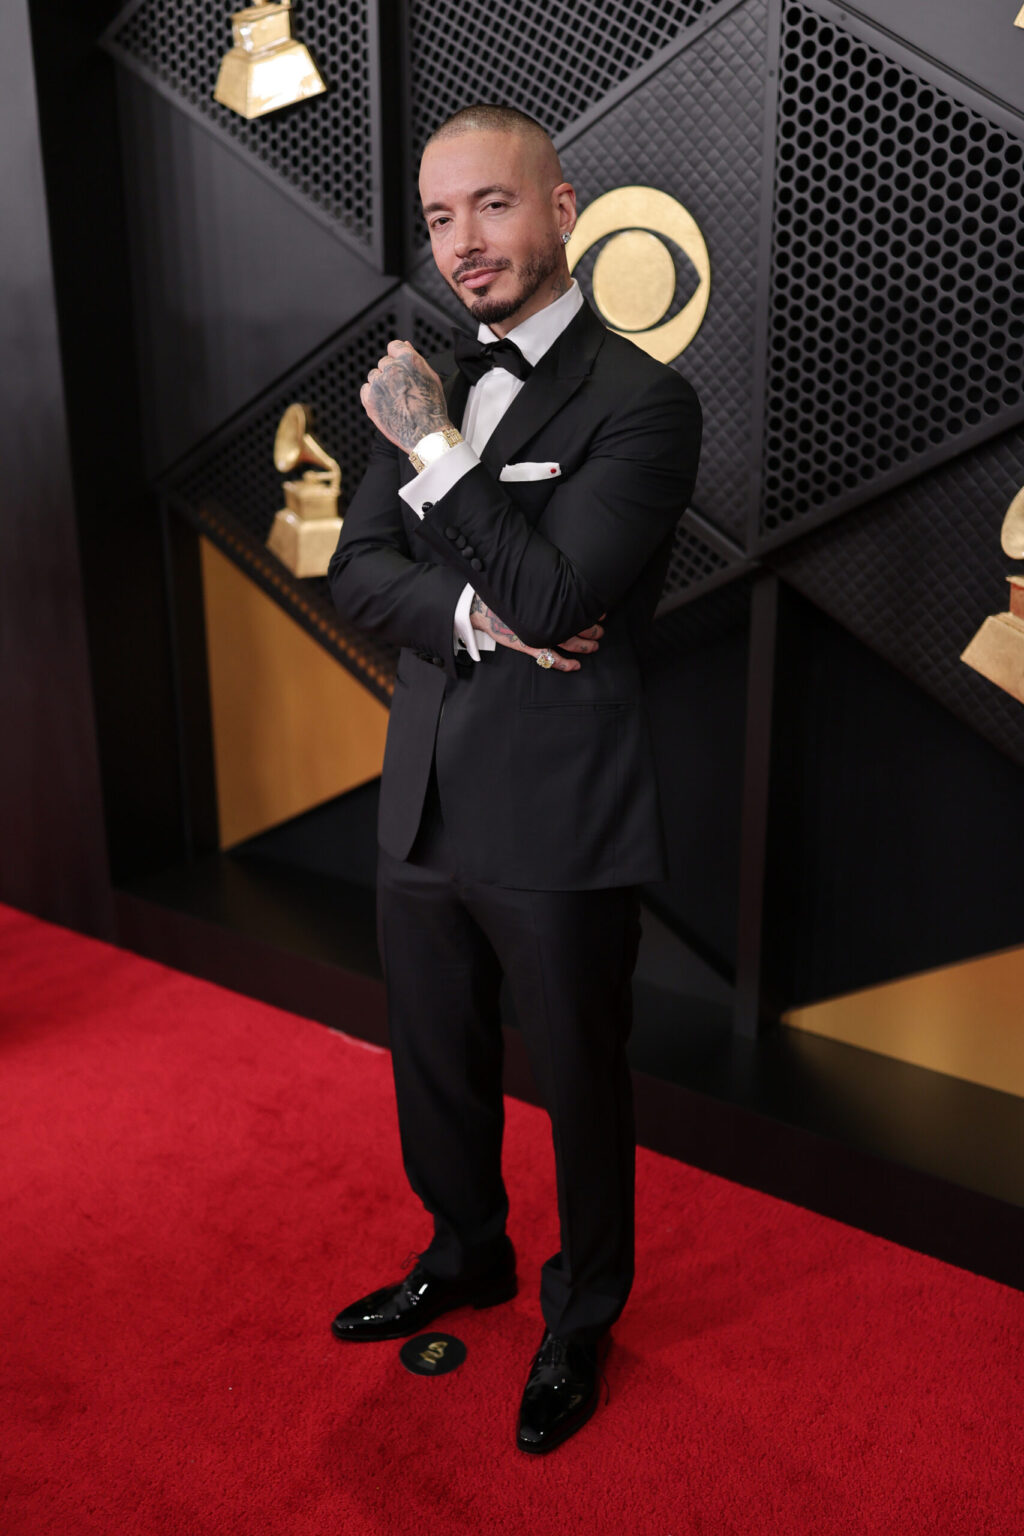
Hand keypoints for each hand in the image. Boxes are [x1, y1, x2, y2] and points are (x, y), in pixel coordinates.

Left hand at [360, 340, 451, 452]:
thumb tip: (404, 344)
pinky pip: (365, 389)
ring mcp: (379, 385)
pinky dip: (372, 395)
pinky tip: (386, 404)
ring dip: (381, 384)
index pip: (394, 346)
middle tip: (402, 390)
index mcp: (408, 360)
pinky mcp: (369, 400)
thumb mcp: (431, 377)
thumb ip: (415, 358)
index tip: (401, 368)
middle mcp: (392, 369)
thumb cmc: (432, 407)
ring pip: (374, 376)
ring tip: (395, 399)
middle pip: (384, 362)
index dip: (398, 357)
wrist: (426, 435)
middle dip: (391, 373)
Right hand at [470, 598, 603, 671]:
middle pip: (577, 626)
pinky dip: (564, 663)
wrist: (483, 608)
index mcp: (548, 604)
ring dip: (584, 645)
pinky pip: (550, 658)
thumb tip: (564, 581)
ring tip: (594, 646)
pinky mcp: (530, 645)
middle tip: (600, 630)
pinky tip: (575, 665)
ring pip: (569, 642)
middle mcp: (546, 619)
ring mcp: (539, 634)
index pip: (576, 609)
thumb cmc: (506, 597)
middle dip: (592, 630)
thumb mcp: (528, 587)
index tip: (601, 612)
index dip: (591, 611)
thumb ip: (547, 589)